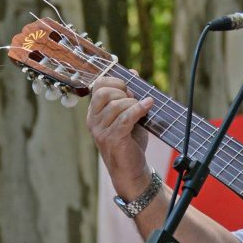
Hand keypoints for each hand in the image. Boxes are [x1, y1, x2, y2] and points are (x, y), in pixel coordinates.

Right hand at [86, 75, 153, 195]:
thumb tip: (133, 72)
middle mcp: (93, 121)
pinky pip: (125, 118)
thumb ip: (128, 95)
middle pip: (104, 93)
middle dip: (123, 91)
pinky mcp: (113, 139)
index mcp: (94, 113)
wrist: (131, 170)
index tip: (128, 88)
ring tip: (143, 108)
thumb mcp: (128, 115)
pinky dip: (139, 109)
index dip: (115, 81)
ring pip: (116, 105)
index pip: (97, 86)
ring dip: (133, 103)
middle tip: (135, 99)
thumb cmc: (130, 141)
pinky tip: (148, 106)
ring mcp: (101, 131)